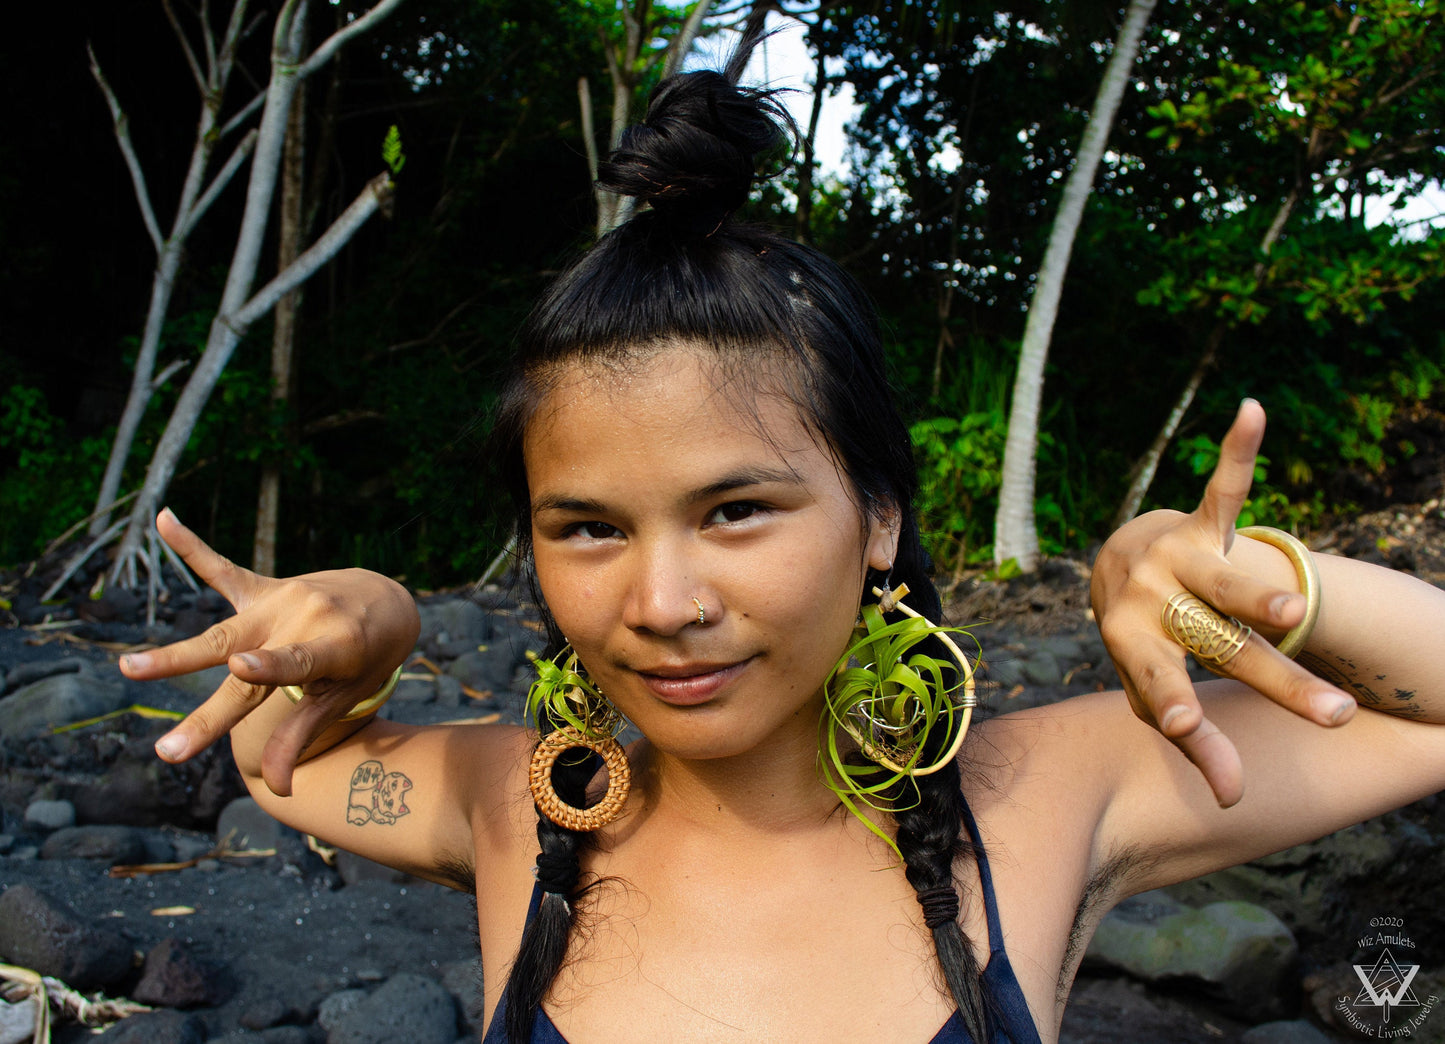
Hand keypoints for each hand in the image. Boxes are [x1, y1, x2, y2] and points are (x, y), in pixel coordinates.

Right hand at [120, 509, 420, 795]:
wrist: (385, 602)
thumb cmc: (366, 660)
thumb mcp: (344, 696)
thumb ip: (304, 734)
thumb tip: (281, 791)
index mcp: (333, 648)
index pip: (296, 663)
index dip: (271, 666)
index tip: (242, 668)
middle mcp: (302, 620)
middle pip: (242, 664)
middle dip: (207, 707)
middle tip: (165, 745)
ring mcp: (281, 601)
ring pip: (223, 630)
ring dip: (175, 655)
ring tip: (127, 669)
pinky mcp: (265, 588)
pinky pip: (222, 569)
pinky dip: (191, 547)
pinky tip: (164, 519)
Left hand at [1089, 399, 1354, 805]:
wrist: (1112, 571)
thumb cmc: (1144, 644)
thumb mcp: (1155, 692)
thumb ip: (1197, 743)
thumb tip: (1238, 804)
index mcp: (1135, 649)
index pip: (1162, 687)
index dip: (1173, 708)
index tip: (1182, 730)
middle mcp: (1151, 603)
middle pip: (1220, 648)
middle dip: (1276, 683)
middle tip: (1336, 718)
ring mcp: (1176, 559)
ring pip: (1226, 579)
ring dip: (1260, 594)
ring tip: (1296, 609)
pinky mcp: (1197, 521)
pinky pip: (1223, 485)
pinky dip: (1237, 450)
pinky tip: (1250, 411)